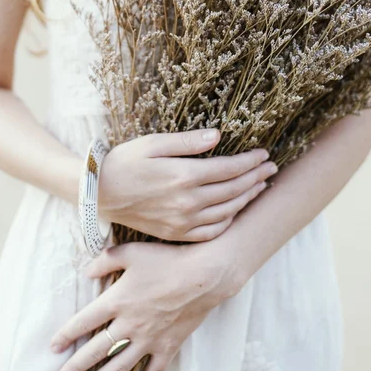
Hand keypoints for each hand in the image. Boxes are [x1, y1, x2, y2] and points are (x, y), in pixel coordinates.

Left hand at [50, 241, 242, 370]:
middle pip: (97, 350)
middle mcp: (129, 324)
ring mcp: (149, 339)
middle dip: (76, 366)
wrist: (204, 275)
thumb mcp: (132, 252)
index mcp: (117, 301)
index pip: (84, 322)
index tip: (54, 347)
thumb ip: (106, 260)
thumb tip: (87, 271)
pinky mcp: (168, 345)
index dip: (66, 335)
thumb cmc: (167, 260)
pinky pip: (154, 370)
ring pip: (119, 366)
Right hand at [98, 128, 277, 240]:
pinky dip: (228, 220)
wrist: (99, 193)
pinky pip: (211, 232)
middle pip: (233, 190)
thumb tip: (218, 136)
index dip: (250, 161)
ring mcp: (182, 222)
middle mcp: (187, 202)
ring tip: (260, 186)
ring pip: (227, 211)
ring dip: (248, 198)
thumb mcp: (153, 143)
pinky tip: (235, 210)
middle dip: (256, 177)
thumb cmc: (125, 162)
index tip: (264, 153)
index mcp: (184, 176)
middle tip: (271, 168)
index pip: (229, 168)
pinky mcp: (175, 234)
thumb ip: (187, 142)